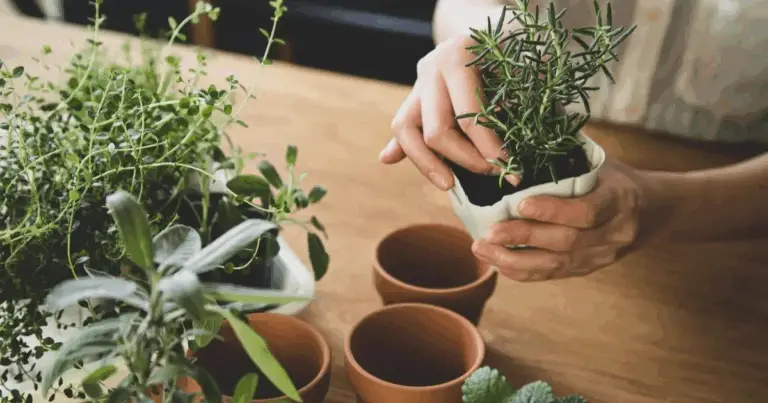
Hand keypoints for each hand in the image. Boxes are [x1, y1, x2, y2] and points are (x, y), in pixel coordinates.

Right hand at [379, 35, 517, 188]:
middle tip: (494, 173)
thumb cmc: (510, 47)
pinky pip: (402, 125)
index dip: (489, 149)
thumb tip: (515, 143)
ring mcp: (418, 82)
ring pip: (406, 130)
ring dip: (426, 163)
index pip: (468, 118)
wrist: (483, 24)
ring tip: (449, 185)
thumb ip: (518, 97)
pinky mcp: (413, 95)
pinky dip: (398, 145)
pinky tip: (388, 159)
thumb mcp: (520, 63)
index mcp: (456, 58)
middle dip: (466, 160)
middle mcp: (430, 69)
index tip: (511, 168)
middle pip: (436, 131)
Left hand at [471, 160, 647, 280]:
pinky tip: (497, 262)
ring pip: (556, 264)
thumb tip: (526, 129)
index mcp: (619, 200)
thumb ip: (568, 153)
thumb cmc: (615, 179)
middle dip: (523, 237)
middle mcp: (613, 233)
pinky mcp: (587, 269)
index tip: (520, 204)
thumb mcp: (601, 161)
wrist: (652, 211)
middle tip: (488, 233)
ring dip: (514, 259)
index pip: (587, 211)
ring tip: (482, 249)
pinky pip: (552, 275)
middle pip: (566, 241)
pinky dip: (522, 271)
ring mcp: (601, 256)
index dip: (553, 210)